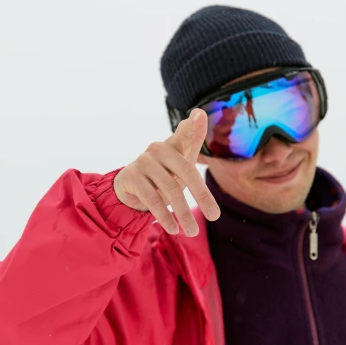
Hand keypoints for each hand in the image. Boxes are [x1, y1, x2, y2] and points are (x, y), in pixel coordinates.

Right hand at [113, 109, 219, 236]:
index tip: (200, 115)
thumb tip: (199, 113)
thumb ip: (192, 141)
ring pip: (169, 189)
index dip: (193, 126)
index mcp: (174, 145)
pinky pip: (152, 198)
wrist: (131, 190)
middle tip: (215, 216)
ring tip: (192, 232)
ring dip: (183, 213)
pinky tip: (172, 228)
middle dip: (202, 196)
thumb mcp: (181, 163)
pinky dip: (164, 216)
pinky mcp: (131, 176)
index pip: (186, 135)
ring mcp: (143, 161)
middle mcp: (158, 149)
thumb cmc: (164, 175)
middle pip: (186, 172)